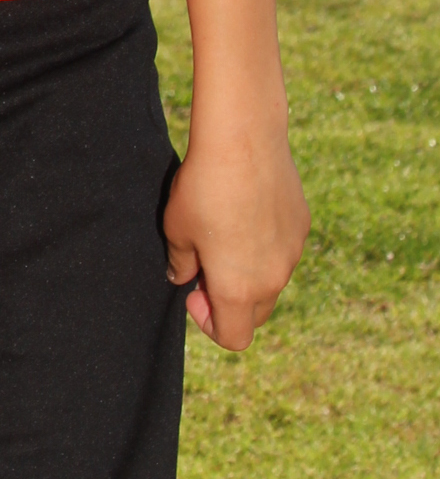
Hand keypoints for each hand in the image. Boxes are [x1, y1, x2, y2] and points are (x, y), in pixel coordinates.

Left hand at [164, 116, 309, 349]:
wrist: (243, 141)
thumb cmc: (202, 188)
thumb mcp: (176, 230)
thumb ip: (180, 264)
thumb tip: (184, 277)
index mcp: (239, 289)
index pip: (234, 338)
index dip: (209, 323)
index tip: (194, 290)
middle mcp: (273, 279)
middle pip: (255, 314)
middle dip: (231, 301)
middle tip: (206, 264)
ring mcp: (293, 253)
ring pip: (272, 280)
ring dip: (250, 272)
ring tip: (225, 232)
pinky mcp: (302, 226)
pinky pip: (284, 250)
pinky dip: (266, 245)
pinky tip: (246, 209)